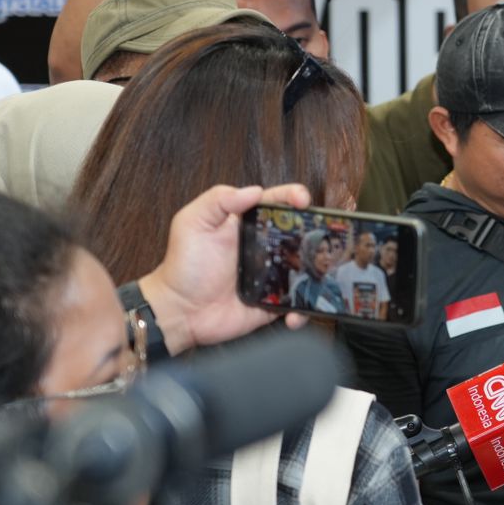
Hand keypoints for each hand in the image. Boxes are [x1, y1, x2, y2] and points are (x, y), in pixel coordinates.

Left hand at [137, 184, 311, 354]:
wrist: (178, 311)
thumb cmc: (183, 266)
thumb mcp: (192, 223)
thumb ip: (219, 200)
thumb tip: (255, 191)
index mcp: (248, 225)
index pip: (277, 203)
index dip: (293, 196)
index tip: (302, 199)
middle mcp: (265, 247)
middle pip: (300, 233)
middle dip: (318, 230)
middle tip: (325, 235)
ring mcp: (272, 276)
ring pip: (306, 267)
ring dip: (317, 269)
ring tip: (323, 272)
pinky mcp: (273, 303)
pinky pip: (297, 305)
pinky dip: (303, 311)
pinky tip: (296, 313)